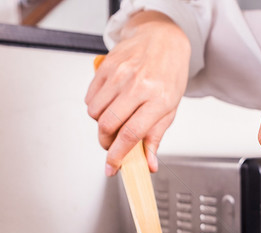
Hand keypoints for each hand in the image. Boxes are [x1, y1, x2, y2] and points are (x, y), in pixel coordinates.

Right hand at [85, 11, 190, 174]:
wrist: (162, 38)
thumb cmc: (169, 73)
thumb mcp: (170, 107)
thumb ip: (155, 137)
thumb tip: (149, 164)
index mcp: (158, 99)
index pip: (131, 134)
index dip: (118, 155)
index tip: (112, 167)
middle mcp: (138, 85)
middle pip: (108, 124)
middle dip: (106, 142)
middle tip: (112, 144)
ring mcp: (120, 73)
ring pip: (95, 112)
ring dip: (100, 124)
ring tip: (113, 120)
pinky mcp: (106, 65)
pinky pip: (90, 96)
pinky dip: (95, 107)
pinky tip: (108, 104)